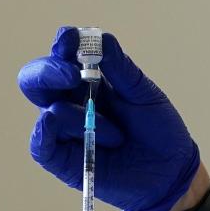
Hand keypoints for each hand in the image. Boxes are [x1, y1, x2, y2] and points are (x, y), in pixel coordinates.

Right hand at [19, 27, 200, 210]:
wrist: (171, 171)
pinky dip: (42, 135)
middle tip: (72, 74)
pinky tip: (51, 125)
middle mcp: (71, 102)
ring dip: (84, 118)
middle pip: (37, 79)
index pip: (63, 56)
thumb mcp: (144, 95)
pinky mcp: (65, 161)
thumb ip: (121, 70)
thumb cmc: (158, 130)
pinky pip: (41, 147)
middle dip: (49, 71)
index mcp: (88, 80)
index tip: (70, 39)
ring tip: (117, 136)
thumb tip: (101, 39)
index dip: (63, 45)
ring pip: (50, 111)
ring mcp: (65, 131)